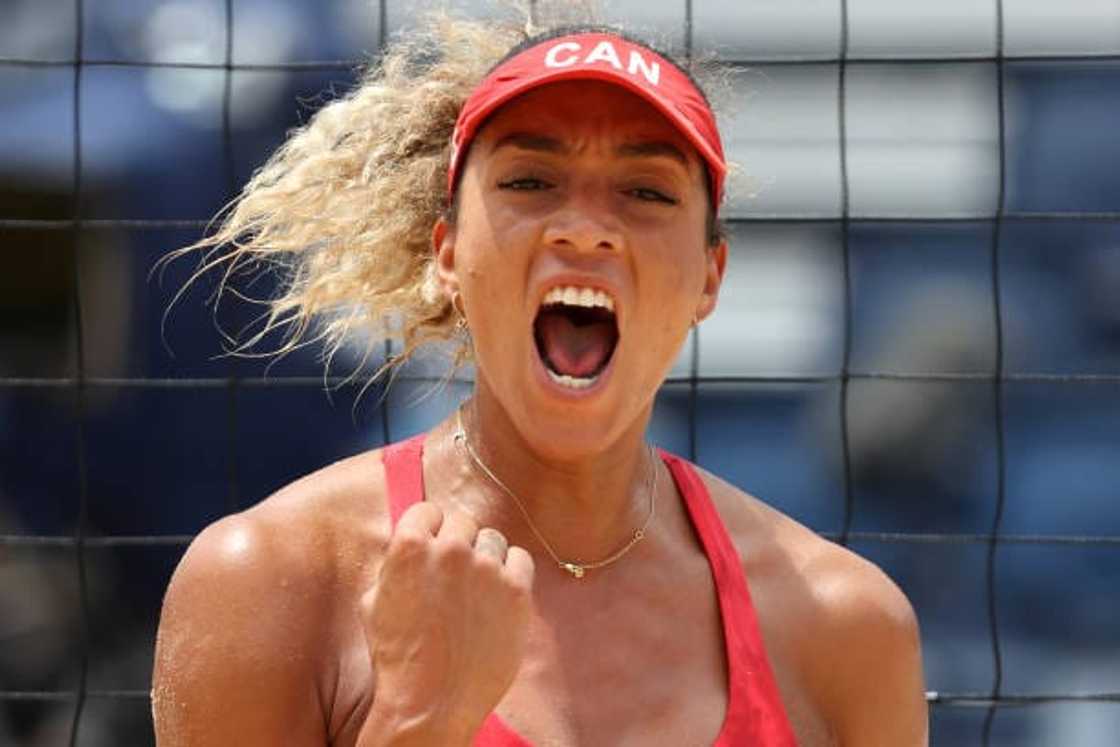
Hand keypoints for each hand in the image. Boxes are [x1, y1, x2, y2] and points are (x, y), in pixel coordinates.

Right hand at [359, 502, 534, 743]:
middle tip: (454, 576)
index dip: (430, 529)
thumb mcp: (374, 602)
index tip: (433, 546)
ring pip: (493, 540)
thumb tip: (412, 541)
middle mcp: (450, 548)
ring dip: (485, 558)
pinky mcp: (517, 589)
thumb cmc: (397, 656)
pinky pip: (520, 559)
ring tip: (476, 593)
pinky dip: (511, 573)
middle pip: (462, 523)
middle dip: (458, 544)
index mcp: (409, 546)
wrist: (431, 702)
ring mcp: (487, 568)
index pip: (427, 511)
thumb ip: (394, 564)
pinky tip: (498, 597)